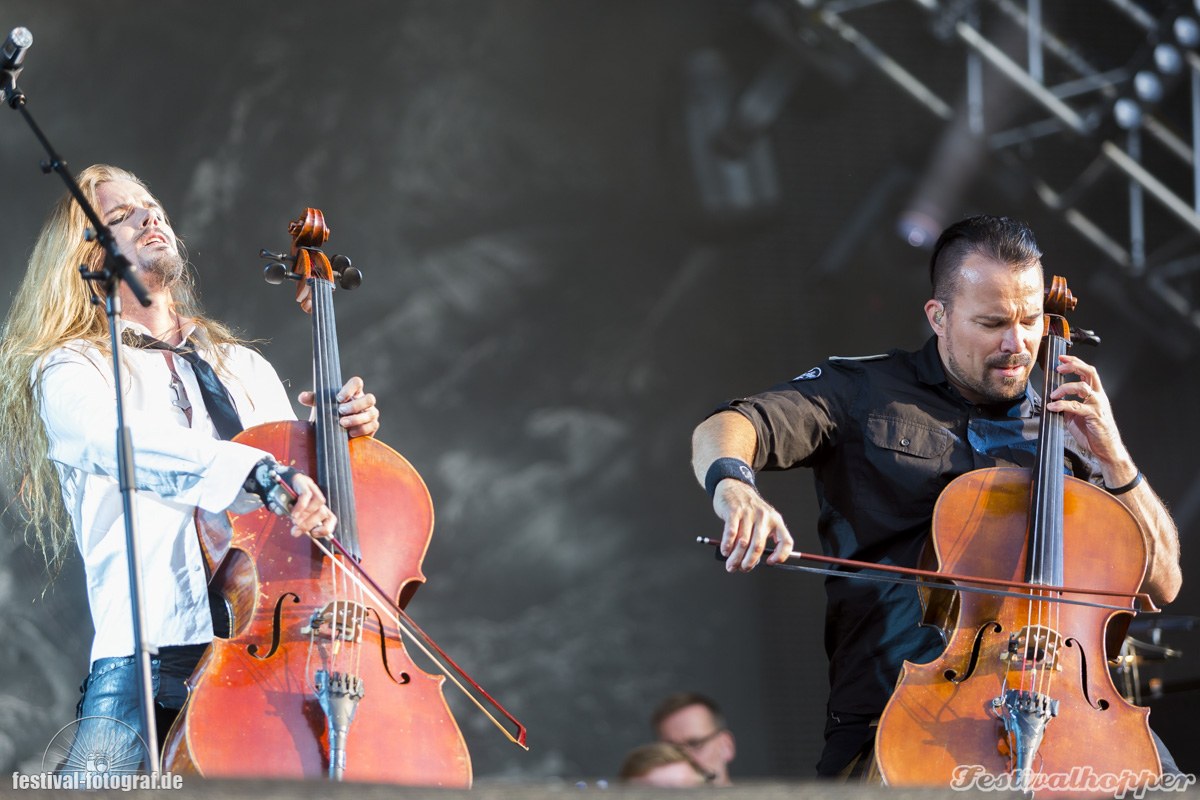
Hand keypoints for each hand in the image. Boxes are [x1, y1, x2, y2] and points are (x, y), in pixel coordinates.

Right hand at [286, 472, 337, 538]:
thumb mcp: (293, 514)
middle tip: (296, 530)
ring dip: (306, 514)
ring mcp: (313, 489)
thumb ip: (296, 522)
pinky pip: (306, 495)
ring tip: (294, 521)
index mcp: (319, 508)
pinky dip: (300, 506)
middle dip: (309, 524)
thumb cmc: (288, 501)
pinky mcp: (304, 482)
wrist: (282, 481)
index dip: (326, 529)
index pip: (331, 519)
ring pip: (319, 502)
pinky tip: (293, 514)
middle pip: (323, 512)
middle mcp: (319, 499)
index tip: (313, 534)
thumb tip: (295, 532)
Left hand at [298, 376, 379, 437]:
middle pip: (369, 398)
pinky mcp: (372, 426)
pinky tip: (350, 433)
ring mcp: (370, 413)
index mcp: (353, 392)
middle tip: (340, 411)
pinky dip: (361, 429)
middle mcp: (364, 401)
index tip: (338, 398)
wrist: (333, 432)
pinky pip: (371, 426)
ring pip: (371, 413)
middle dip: (355, 405)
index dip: (350, 389)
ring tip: (342, 423)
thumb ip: (313, 400)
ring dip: (356, 419)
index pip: (357, 383)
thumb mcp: (320, 406)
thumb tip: (302, 397)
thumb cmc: (329, 414)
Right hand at [714, 480, 793, 571]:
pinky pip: (731, 532)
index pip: (786, 541)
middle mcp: (764, 516)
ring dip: (735, 557)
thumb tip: (752, 561)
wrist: (734, 486)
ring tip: (731, 565)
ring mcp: (749, 513)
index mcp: (776, 520)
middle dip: (749, 562)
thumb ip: (761, 538)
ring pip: (743, 542)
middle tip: (742, 569)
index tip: (770, 563)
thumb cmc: (748, 509)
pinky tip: (725, 551)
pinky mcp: (734, 511)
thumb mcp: (762, 520)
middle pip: (759, 546)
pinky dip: (727, 545)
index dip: (781, 555)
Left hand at [1045, 354, 1135, 483]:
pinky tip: (1053, 407)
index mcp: (1096, 395)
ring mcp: (1098, 405)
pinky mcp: (1094, 416)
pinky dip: (1062, 405)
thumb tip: (1053, 403)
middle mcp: (1099, 397)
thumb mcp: (1076, 417)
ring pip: (1083, 387)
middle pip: (1090, 372)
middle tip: (1059, 368)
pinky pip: (1076, 406)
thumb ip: (1067, 407)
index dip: (1075, 363)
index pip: (1088, 372)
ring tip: (1053, 395)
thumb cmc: (1094, 433)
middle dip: (1073, 366)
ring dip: (1064, 388)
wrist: (1107, 449)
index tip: (1062, 359)